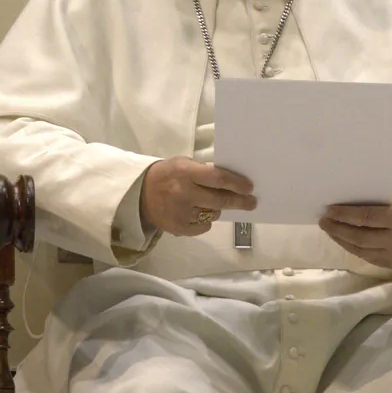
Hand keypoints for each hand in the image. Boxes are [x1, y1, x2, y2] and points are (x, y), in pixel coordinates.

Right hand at [140, 156, 257, 236]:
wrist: (139, 195)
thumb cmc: (167, 175)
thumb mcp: (183, 164)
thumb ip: (204, 171)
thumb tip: (232, 182)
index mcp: (186, 173)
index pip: (218, 179)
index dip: (236, 184)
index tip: (250, 187)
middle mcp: (184, 193)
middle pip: (220, 200)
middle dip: (239, 201)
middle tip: (251, 202)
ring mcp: (182, 213)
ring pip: (214, 214)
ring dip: (217, 209)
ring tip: (208, 202)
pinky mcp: (179, 228)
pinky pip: (204, 226)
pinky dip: (205, 220)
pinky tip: (197, 212)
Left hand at [319, 186, 391, 268]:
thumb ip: (378, 195)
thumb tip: (348, 194)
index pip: (367, 217)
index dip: (345, 215)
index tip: (329, 210)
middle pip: (360, 237)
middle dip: (338, 229)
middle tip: (323, 221)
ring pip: (361, 250)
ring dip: (341, 240)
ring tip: (329, 229)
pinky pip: (367, 257)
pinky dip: (353, 248)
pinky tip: (343, 239)